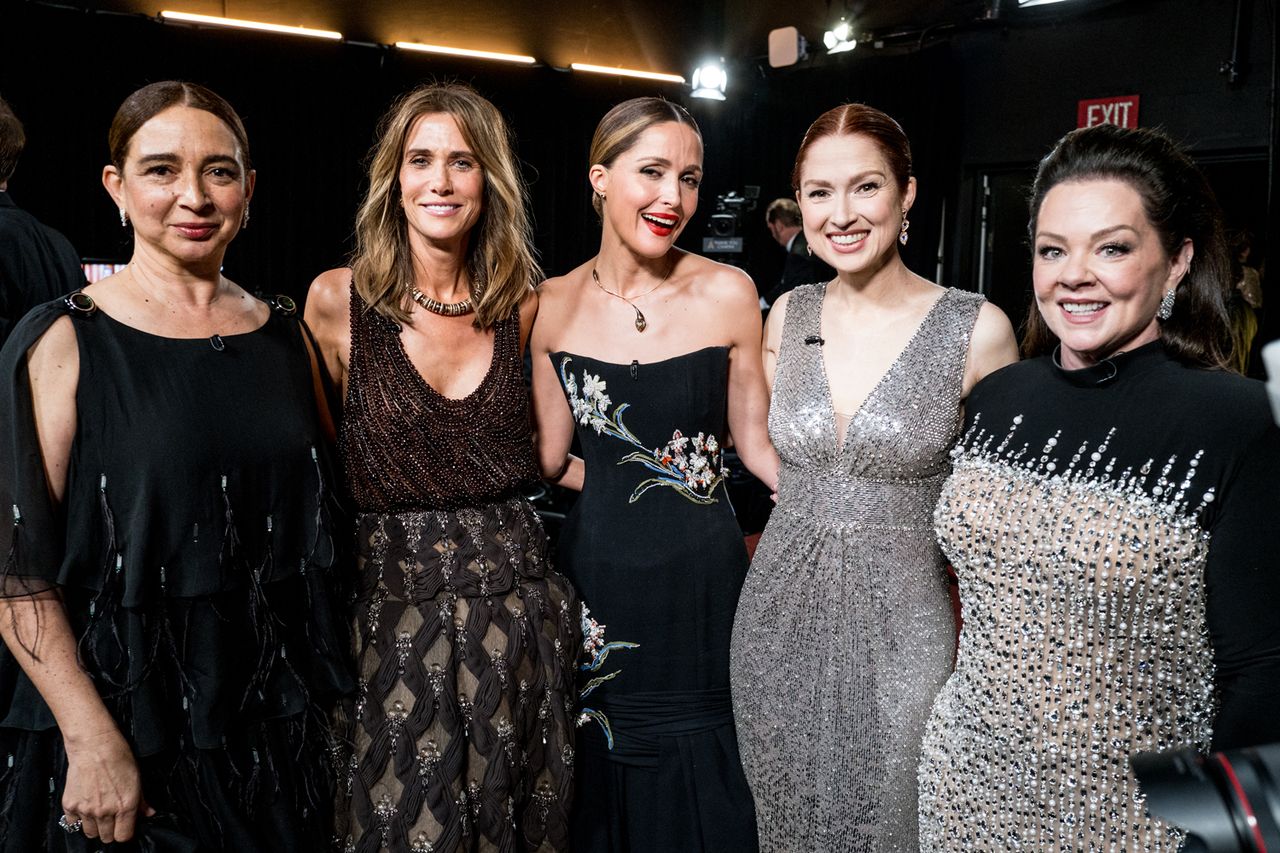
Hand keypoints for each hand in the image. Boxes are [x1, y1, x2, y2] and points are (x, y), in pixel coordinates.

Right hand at [62, 727, 154, 842]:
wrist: (94, 745)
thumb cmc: (117, 756)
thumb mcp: (137, 778)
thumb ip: (142, 801)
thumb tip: (148, 813)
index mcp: (125, 806)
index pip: (124, 836)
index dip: (125, 832)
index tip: (125, 826)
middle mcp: (105, 811)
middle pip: (106, 837)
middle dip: (110, 830)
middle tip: (112, 818)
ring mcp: (86, 810)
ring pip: (90, 833)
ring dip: (95, 826)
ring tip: (98, 812)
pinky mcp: (70, 805)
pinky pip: (73, 823)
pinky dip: (78, 818)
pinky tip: (85, 806)